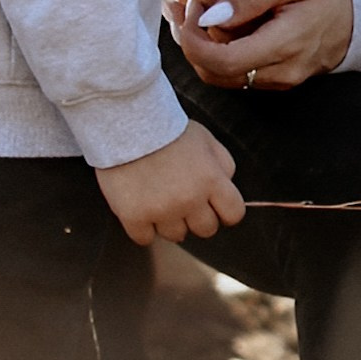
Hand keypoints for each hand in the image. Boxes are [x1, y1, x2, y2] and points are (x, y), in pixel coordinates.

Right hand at [97, 122, 244, 247]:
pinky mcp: (134, 216)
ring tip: (158, 198)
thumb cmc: (166, 128)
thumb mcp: (206, 139)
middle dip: (197, 217)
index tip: (213, 206)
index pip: (233, 214)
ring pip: (176, 235)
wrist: (127, 121)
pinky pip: (145, 238)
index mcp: (211, 180)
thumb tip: (226, 187)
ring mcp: (162, 210)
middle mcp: (190, 200)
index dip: (224, 211)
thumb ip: (223, 165)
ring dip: (169, 221)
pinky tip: (140, 207)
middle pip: (206, 229)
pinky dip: (143, 227)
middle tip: (183, 200)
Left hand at [171, 0, 354, 92]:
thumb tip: (210, 16)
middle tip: (184, 9)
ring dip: (201, 50)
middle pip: (215, 73)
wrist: (360, 16)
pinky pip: (238, 75)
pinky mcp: (277, 81)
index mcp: (284, 45)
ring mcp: (280, 81)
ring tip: (194, 15)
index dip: (193, 40)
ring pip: (223, 78)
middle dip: (191, 44)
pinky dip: (218, 55)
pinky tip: (214, 28)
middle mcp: (281, 73)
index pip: (221, 60)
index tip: (189, 10)